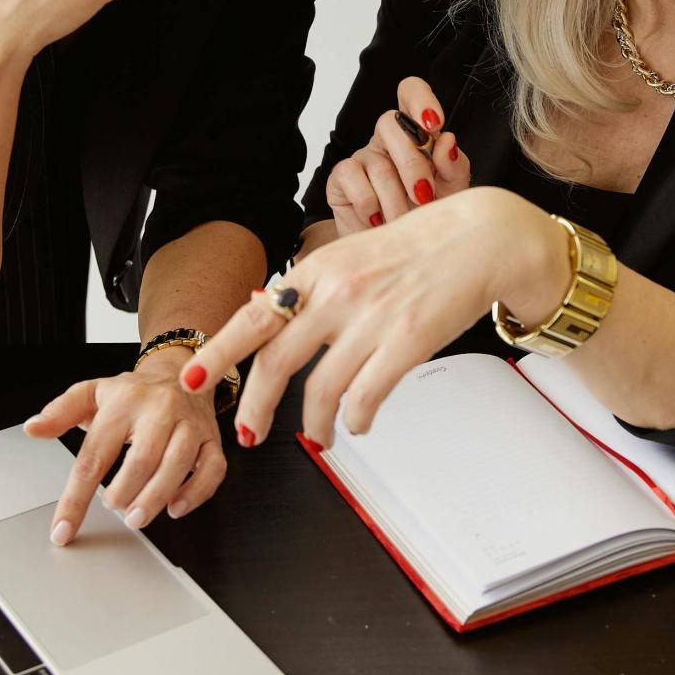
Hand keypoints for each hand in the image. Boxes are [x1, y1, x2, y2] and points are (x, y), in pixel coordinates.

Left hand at [26, 354, 226, 545]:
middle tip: (113, 508)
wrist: (183, 369)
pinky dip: (196, 493)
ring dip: (155, 498)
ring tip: (136, 516)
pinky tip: (175, 507)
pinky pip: (212, 469)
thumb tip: (33, 428)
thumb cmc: (134, 393)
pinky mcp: (212, 438)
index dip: (75, 499)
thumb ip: (60, 412)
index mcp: (125, 402)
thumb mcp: (92, 393)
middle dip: (123, 494)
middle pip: (141, 460)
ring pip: (178, 465)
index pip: (94, 456)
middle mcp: (160, 410)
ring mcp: (190, 424)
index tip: (63, 530)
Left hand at [179, 187, 570, 449]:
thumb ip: (309, 286)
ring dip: (313, 425)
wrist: (480, 238)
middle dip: (256, 408)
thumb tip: (261, 306)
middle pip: (276, 363)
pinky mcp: (406, 343)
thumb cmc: (419, 246)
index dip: (219, 352)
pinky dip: (355, 419)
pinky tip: (357, 422)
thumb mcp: (351, 254)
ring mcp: (371, 320)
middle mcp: (337, 294)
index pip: (253, 316)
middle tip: (250, 434)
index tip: (194, 379)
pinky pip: (365, 397)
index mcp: (318, 270)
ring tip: (317, 436)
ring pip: (320, 390)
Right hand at [326, 76, 470, 234]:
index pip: (410, 94)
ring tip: (404, 222)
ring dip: (395, 199)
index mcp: (415, 133)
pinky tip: (378, 220)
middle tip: (424, 197)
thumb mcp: (451, 192)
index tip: (434, 124)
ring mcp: (362, 157)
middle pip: (390, 123)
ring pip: (377, 162)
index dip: (420, 99)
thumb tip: (448, 140)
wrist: (400, 252)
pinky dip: (370, 205)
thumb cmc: (426, 217)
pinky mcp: (340, 179)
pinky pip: (352, 178)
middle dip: (412, 164)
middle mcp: (386, 140)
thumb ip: (454, 165)